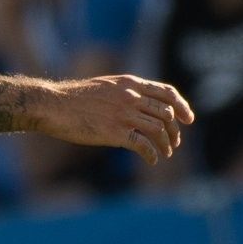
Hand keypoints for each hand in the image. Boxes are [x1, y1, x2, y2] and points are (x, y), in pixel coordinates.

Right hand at [36, 75, 194, 165]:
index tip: (188, 120)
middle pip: (166, 113)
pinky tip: (151, 160)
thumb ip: (125, 92)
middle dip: (174, 130)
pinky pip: (144, 145)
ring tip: (165, 153)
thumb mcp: (105, 85)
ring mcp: (124, 114)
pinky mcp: (116, 132)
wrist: (54, 105)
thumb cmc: (75, 97)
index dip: (182, 107)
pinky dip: (152, 155)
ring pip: (159, 130)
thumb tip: (141, 104)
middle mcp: (131, 97)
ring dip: (166, 144)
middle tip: (173, 142)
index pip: (167, 92)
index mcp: (129, 83)